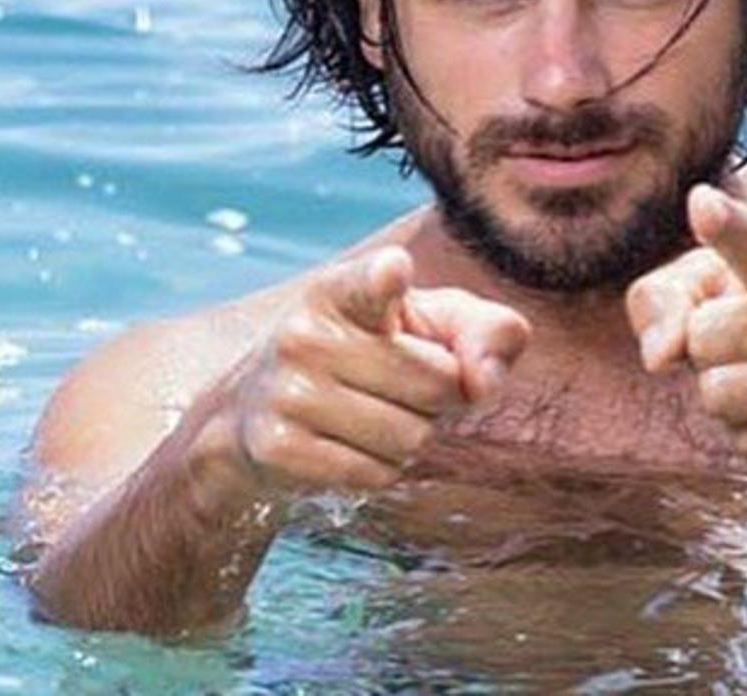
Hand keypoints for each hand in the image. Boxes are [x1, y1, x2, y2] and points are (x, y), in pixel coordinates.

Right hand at [229, 246, 528, 494]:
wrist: (260, 407)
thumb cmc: (374, 354)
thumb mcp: (431, 324)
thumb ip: (486, 331)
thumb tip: (483, 383)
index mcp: (341, 289)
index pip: (372, 280)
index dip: (388, 276)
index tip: (394, 271)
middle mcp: (304, 332)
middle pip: (436, 382)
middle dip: (438, 397)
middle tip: (401, 388)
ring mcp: (285, 390)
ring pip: (409, 437)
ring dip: (410, 438)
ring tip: (373, 415)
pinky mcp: (277, 446)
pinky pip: (375, 474)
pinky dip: (379, 469)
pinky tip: (349, 444)